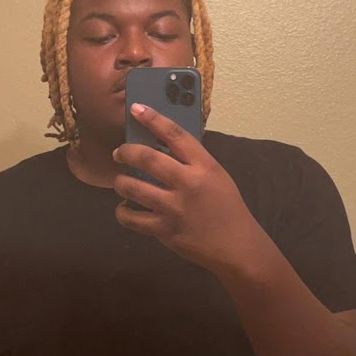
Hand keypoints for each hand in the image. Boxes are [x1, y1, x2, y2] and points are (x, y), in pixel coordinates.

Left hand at [112, 103, 265, 274]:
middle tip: (119, 152)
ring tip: (120, 182)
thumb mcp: (216, 176)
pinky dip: (123, 212)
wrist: (236, 246)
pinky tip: (125, 208)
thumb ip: (192, 162)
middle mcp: (188, 183)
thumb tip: (159, 146)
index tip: (136, 109)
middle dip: (126, 152)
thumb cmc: (226, 207)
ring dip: (120, 182)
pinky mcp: (165, 230)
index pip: (175, 134)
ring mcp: (175, 208)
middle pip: (147, 158)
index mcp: (204, 166)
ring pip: (133, 187)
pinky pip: (132, 218)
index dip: (153, 118)